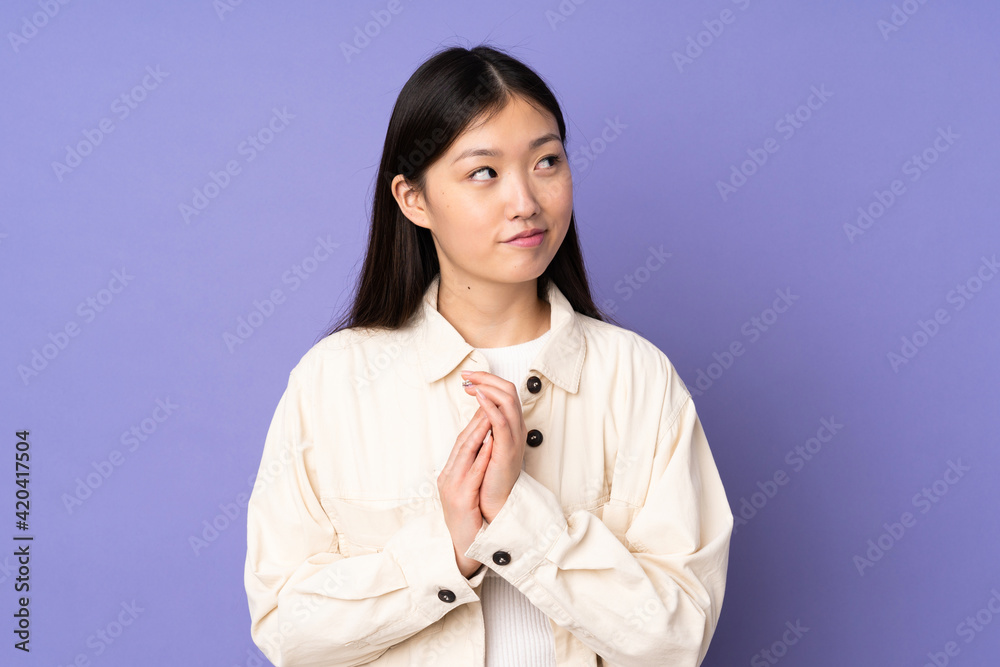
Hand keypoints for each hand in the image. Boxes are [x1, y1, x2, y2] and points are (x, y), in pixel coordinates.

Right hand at [437, 404, 493, 577]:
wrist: (463, 546)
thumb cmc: (468, 518)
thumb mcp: (466, 489)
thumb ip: (471, 468)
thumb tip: (483, 446)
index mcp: (449, 473)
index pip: (462, 441)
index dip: (474, 421)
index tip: (486, 404)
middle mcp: (448, 477)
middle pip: (462, 442)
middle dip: (476, 420)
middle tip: (488, 400)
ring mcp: (452, 487)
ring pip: (466, 453)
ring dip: (479, 432)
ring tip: (490, 414)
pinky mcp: (461, 498)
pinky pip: (474, 473)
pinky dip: (483, 456)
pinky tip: (492, 443)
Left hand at [461, 371, 526, 522]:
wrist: (495, 501)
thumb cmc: (489, 475)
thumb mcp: (488, 443)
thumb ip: (486, 423)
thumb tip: (479, 402)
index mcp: (512, 425)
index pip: (506, 392)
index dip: (488, 380)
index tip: (469, 377)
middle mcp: (517, 427)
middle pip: (509, 390)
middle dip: (487, 378)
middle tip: (467, 376)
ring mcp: (514, 437)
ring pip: (508, 400)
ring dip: (487, 387)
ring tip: (470, 384)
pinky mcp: (507, 448)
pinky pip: (501, 421)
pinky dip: (490, 406)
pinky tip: (479, 398)